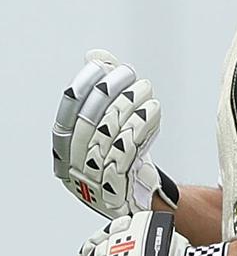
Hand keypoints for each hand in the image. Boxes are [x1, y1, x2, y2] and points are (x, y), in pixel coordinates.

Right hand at [52, 50, 177, 217]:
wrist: (138, 199)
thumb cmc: (120, 158)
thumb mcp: (109, 126)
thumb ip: (103, 92)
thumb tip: (96, 56)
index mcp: (64, 150)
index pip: (68, 113)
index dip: (83, 88)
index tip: (101, 66)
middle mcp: (74, 166)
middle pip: (89, 123)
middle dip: (109, 94)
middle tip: (129, 75)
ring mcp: (93, 180)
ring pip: (109, 136)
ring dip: (129, 107)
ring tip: (146, 89)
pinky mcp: (117, 189)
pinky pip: (128, 152)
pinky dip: (141, 127)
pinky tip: (153, 110)